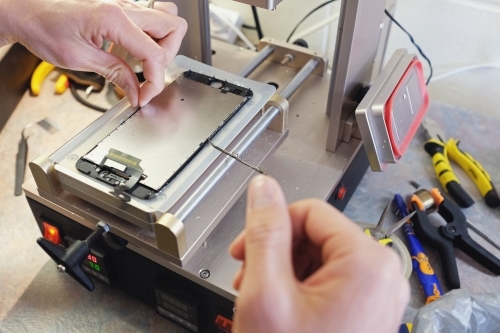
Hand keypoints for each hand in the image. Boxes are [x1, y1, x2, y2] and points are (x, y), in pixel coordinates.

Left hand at [0, 0, 186, 106]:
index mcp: (114, 19)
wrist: (25, 9)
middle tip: (150, 76)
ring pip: (166, 19)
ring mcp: (124, 4)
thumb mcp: (78, 58)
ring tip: (145, 62)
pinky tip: (132, 51)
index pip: (156, 53)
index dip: (155, 80)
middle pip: (173, 28)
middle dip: (167, 58)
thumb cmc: (42, 27)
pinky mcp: (120, 8)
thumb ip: (115, 74)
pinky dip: (149, 37)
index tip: (144, 95)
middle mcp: (124, 7)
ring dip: (163, 44)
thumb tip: (136, 91)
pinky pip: (149, 19)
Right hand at [230, 176, 409, 332]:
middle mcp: (381, 275)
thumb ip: (264, 232)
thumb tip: (264, 189)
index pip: (310, 211)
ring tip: (265, 299)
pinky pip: (329, 279)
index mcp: (366, 263)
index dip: (271, 225)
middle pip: (316, 233)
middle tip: (251, 280)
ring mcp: (376, 295)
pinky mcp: (367, 310)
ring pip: (319, 256)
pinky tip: (282, 309)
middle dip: (277, 252)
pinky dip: (299, 288)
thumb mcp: (267, 292)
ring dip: (284, 271)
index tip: (246, 246)